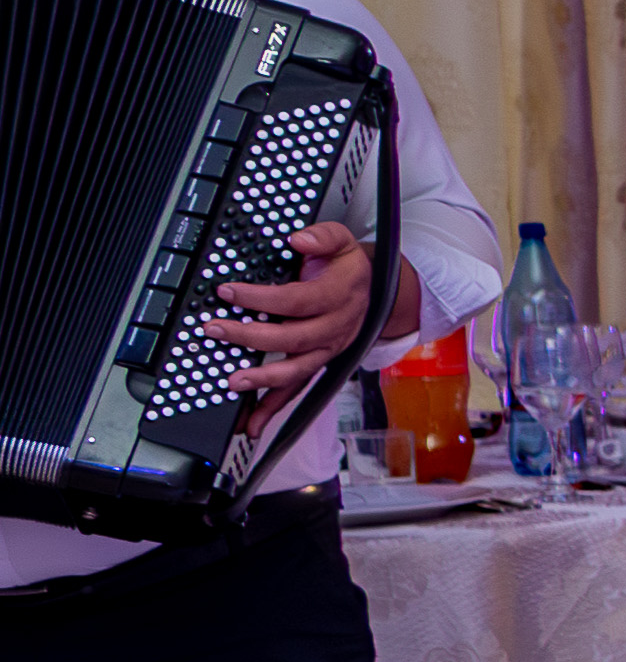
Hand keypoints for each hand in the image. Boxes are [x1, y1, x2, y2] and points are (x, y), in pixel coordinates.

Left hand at [202, 224, 378, 405]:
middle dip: (252, 337)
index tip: (228, 291)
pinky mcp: (317, 364)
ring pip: (297, 371)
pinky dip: (273, 409)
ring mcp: (327, 351)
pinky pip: (296, 390)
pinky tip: (252, 425)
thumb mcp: (343, 241)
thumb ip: (324, 237)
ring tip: (234, 381)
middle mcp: (336, 328)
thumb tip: (300, 239)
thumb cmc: (348, 268)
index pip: (297, 300)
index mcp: (340, 296)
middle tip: (217, 329)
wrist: (373, 291)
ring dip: (264, 379)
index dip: (261, 298)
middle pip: (294, 339)